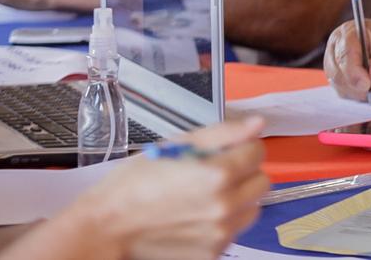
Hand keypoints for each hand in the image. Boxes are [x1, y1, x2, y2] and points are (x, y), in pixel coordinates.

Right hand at [87, 117, 269, 259]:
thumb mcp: (177, 144)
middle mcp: (224, 207)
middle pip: (262, 181)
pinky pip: (235, 230)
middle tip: (218, 170)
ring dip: (239, 197)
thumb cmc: (135, 184)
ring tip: (207, 194)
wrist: (108, 226)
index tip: (229, 149)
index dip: (243, 145)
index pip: (258, 151)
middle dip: (245, 171)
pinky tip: (198, 213)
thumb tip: (256, 124)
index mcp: (217, 175)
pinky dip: (225, 221)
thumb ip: (224, 133)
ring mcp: (220, 234)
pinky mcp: (213, 252)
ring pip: (253, 207)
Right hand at [324, 18, 370, 102]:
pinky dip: (361, 97)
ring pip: (340, 86)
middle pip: (338, 73)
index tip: (368, 84)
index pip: (344, 54)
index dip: (354, 72)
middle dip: (359, 87)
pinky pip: (345, 93)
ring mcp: (334, 65)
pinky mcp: (338, 80)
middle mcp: (335, 48)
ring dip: (362, 94)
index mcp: (347, 32)